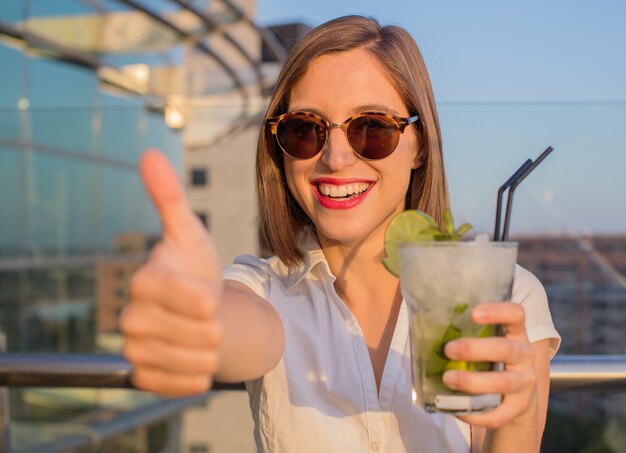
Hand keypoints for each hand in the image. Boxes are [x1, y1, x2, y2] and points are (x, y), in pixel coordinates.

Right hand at [120, 150, 223, 396]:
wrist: (198, 313)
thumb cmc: (196, 270)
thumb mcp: (191, 234)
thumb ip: (170, 198)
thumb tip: (149, 153)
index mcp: (145, 280)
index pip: (186, 296)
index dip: (206, 299)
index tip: (212, 296)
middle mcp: (131, 317)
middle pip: (199, 333)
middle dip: (215, 325)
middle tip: (208, 316)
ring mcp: (135, 349)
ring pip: (195, 360)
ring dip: (212, 350)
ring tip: (205, 334)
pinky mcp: (143, 377)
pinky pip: (182, 385)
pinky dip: (199, 375)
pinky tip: (199, 360)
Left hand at [442, 303, 537, 428]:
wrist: (518, 399)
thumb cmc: (491, 362)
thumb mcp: (487, 342)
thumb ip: (467, 333)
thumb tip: (425, 326)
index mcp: (515, 333)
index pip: (516, 314)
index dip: (497, 311)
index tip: (473, 314)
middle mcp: (524, 355)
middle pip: (506, 349)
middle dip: (474, 349)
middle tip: (448, 350)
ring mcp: (524, 383)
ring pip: (503, 382)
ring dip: (472, 381)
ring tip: (448, 379)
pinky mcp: (519, 408)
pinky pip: (498, 414)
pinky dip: (475, 412)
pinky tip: (456, 408)